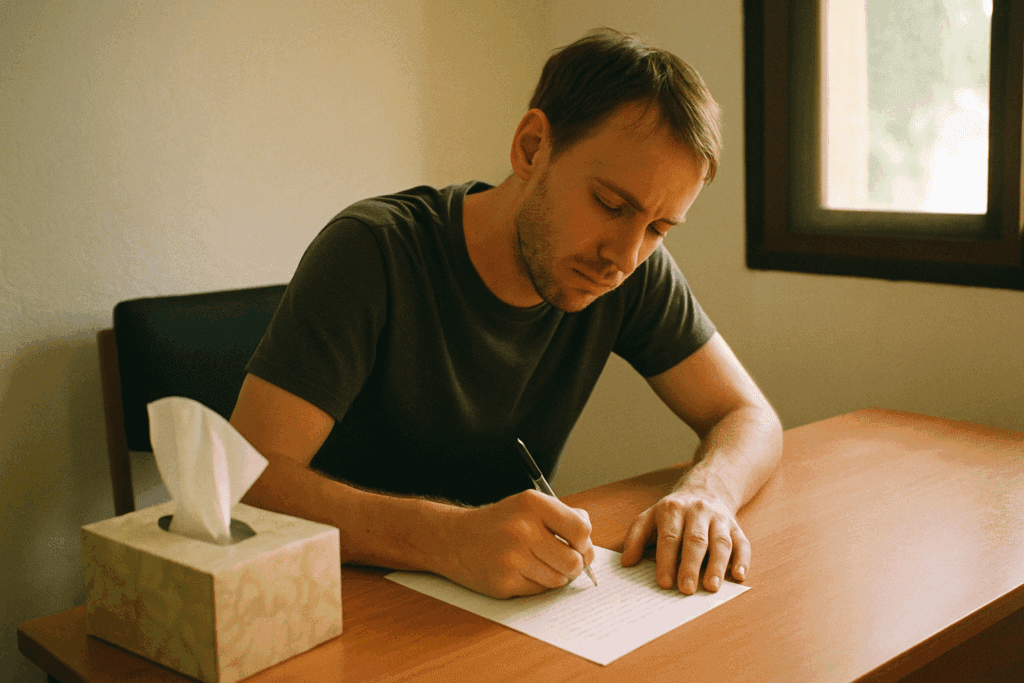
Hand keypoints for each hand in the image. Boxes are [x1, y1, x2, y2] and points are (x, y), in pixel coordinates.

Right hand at [437, 489, 594, 598]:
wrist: (453, 539)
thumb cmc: (498, 523)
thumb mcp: (527, 505)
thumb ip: (562, 516)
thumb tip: (588, 540)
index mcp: (531, 503)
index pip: (581, 529)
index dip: (585, 543)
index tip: (579, 546)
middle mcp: (521, 529)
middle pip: (574, 561)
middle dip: (574, 565)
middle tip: (564, 561)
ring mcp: (511, 557)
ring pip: (558, 580)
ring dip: (556, 576)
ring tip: (540, 565)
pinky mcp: (503, 582)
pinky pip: (539, 591)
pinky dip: (537, 585)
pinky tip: (523, 572)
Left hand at [620, 490, 748, 593]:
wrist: (706, 489)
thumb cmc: (673, 512)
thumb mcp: (649, 517)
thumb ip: (636, 538)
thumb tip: (626, 562)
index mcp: (672, 510)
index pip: (669, 537)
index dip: (666, 560)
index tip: (664, 583)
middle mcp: (698, 512)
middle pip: (695, 540)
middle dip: (690, 565)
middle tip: (686, 589)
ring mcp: (719, 519)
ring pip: (720, 542)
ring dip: (717, 566)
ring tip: (711, 587)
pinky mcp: (736, 527)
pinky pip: (742, 543)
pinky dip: (742, 560)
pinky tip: (738, 576)